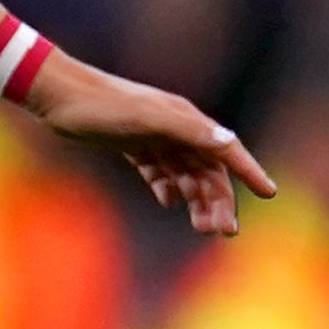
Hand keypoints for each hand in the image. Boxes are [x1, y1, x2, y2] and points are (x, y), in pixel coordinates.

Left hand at [29, 56, 276, 234]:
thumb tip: (228, 140)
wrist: (57, 96)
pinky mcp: (133, 144)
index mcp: (185, 119)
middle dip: (219, 200)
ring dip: (196, 200)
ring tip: (200, 228)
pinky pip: (160, 171)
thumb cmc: (101, 108)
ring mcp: (154, 136)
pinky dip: (167, 188)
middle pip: (208, 169)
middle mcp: (176, 127)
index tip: (270, 193)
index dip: (249, 170)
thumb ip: (188, 129)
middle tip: (222, 232)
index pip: (226, 149)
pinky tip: (167, 202)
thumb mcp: (146, 118)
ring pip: (186, 173)